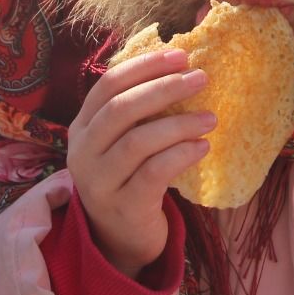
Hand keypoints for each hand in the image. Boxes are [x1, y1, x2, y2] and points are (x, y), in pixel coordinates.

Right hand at [67, 50, 214, 277]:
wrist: (120, 239)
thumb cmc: (130, 177)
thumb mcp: (124, 141)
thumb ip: (139, 110)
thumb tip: (182, 66)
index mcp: (82, 127)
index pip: (108, 85)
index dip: (144, 66)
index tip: (181, 55)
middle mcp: (83, 152)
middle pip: (121, 109)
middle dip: (164, 88)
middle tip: (201, 78)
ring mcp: (99, 182)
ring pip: (137, 141)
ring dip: (179, 123)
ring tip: (211, 118)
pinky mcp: (123, 207)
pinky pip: (153, 173)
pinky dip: (181, 155)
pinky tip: (203, 147)